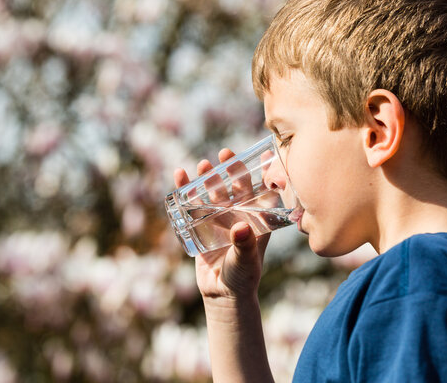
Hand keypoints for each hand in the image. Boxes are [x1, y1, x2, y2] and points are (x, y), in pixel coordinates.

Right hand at [174, 148, 269, 301]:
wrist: (222, 294)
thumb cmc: (242, 277)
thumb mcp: (246, 261)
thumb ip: (245, 246)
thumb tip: (240, 228)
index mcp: (257, 219)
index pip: (263, 191)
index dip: (264, 172)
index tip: (266, 152)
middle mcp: (240, 215)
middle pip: (236, 186)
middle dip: (230, 169)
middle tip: (225, 153)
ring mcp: (220, 218)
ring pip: (214, 192)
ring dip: (209, 177)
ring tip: (203, 164)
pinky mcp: (201, 225)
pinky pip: (193, 204)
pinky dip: (186, 189)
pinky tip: (180, 174)